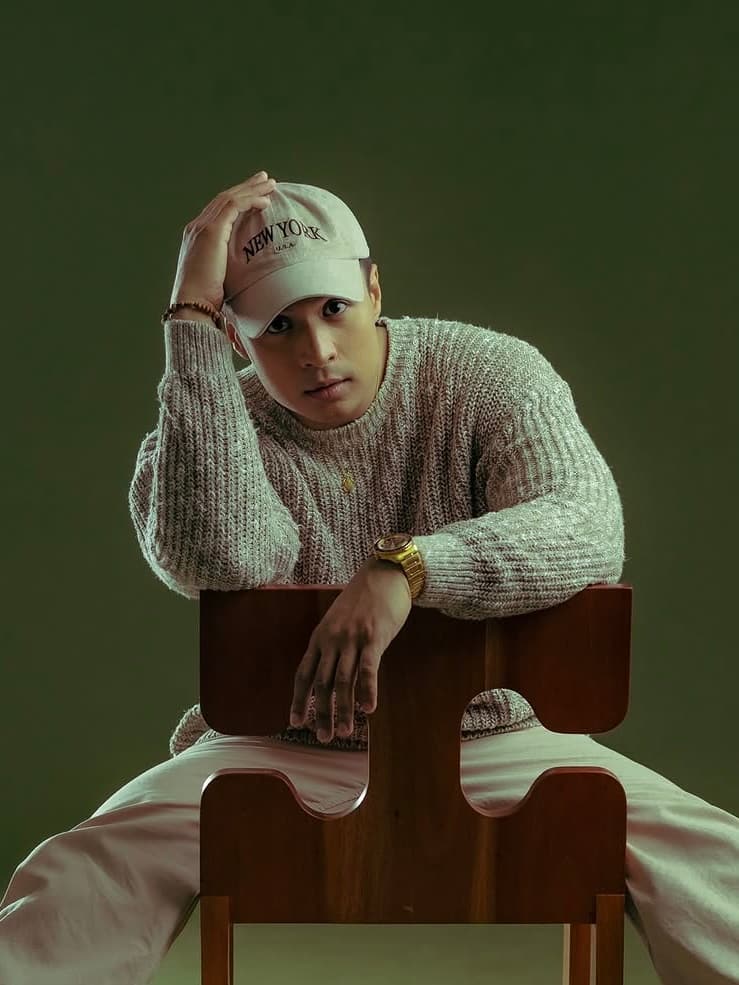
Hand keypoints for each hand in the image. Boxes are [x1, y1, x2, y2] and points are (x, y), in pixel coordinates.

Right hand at [169, 169, 276, 311]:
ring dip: (251, 189)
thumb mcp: (219, 278)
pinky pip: (234, 207)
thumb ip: (228, 267)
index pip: (219, 211)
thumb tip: (247, 273)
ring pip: (230, 199)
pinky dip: (250, 201)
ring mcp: (202, 227)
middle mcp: (197, 227)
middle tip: (264, 179)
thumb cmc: (205, 301)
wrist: (192, 305)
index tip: (255, 196)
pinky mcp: (211, 231)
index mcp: (197, 237)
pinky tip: (265, 202)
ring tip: (269, 183)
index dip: (238, 200)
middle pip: (224, 199)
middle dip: (246, 187)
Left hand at [289, 559, 412, 741]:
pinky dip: (367, 691)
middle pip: (321, 683)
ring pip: (343, 681)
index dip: (299, 700)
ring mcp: (352, 638)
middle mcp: (331, 639)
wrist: (384, 573)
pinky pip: (368, 669)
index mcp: (320, 637)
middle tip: (322, 737)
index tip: (297, 722)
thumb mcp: (340, 621)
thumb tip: (334, 675)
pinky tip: (368, 710)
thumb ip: (334, 646)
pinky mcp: (374, 636)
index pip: (303, 674)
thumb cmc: (364, 599)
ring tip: (345, 732)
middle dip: (321, 713)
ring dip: (343, 709)